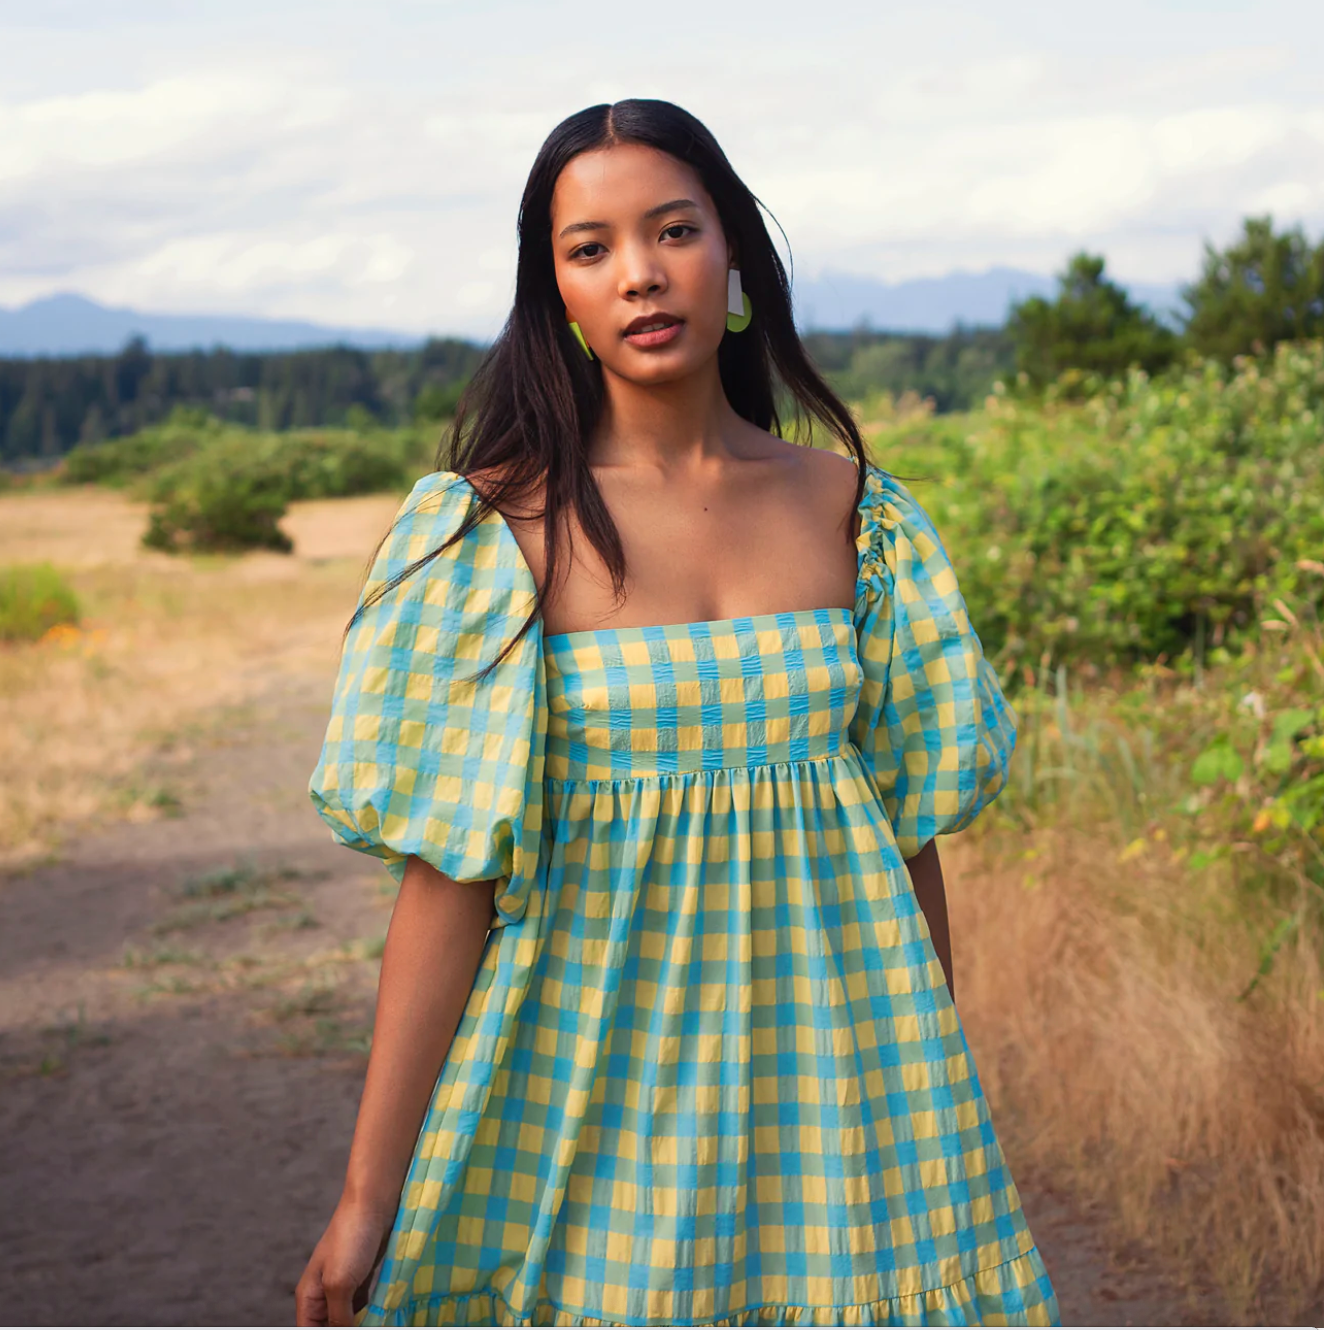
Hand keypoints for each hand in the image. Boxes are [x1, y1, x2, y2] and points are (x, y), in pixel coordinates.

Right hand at [295, 1197, 394, 1326]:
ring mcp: (344, 1285)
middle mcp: (323, 1294)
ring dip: (361, 1324)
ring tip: (378, 1323)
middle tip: (369, 1326)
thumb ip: (338, 1318)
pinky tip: (383, 1318)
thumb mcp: (339, 1284)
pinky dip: (371, 1315)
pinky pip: (364, 1307)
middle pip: (329, 1327)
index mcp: (309, 1297)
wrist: (375, 1202)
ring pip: (348, 1319)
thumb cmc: (351, 1238)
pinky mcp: (363, 1278)